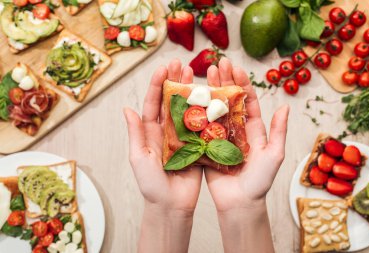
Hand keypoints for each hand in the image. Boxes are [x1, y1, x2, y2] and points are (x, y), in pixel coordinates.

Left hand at [124, 59, 201, 252]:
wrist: (171, 205)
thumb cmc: (151, 185)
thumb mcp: (139, 158)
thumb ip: (136, 134)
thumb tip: (127, 109)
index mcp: (151, 132)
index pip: (153, 103)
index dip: (157, 85)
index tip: (163, 68)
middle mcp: (167, 131)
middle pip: (170, 101)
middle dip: (174, 81)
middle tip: (181, 64)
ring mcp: (183, 137)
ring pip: (187, 109)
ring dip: (190, 91)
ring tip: (194, 73)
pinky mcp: (197, 145)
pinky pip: (201, 125)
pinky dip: (205, 111)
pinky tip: (211, 96)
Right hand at [205, 58, 289, 211]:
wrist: (240, 203)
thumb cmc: (260, 181)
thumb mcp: (274, 155)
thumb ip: (278, 132)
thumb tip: (286, 107)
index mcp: (252, 129)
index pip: (246, 101)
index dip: (241, 83)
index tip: (234, 67)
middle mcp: (235, 129)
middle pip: (228, 100)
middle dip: (223, 81)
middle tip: (216, 63)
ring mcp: (219, 137)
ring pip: (213, 110)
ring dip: (209, 92)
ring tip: (202, 75)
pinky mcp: (206, 147)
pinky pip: (200, 127)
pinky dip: (195, 113)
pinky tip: (188, 98)